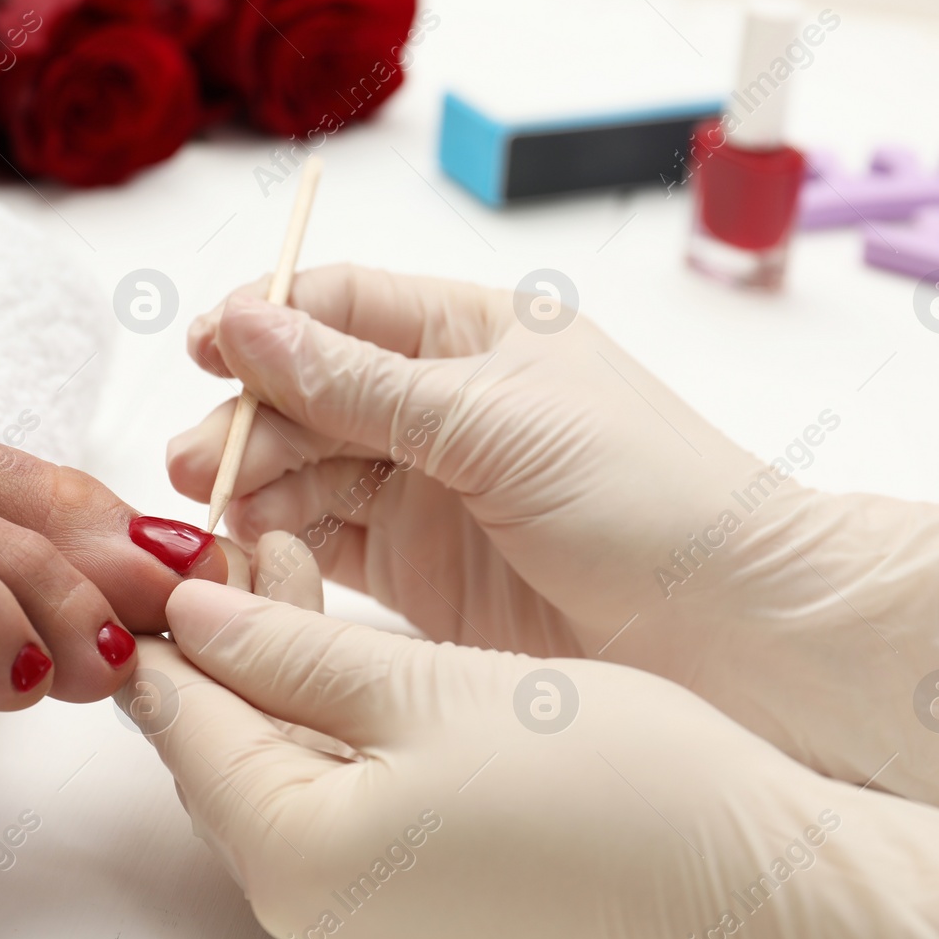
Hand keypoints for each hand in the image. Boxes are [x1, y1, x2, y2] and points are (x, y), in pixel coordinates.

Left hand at [127, 579, 938, 938]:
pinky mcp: (421, 933)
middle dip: (230, 643)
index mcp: (297, 862)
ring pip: (283, 784)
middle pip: (227, 756)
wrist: (768, 898)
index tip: (176, 539)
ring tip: (301, 577)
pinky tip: (356, 667)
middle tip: (250, 538)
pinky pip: (339, 824)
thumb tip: (196, 612)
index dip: (173, 618)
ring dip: (283, 685)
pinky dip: (335, 742)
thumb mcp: (430, 687)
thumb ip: (290, 647)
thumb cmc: (618, 787)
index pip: (183, 722)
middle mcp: (312, 924)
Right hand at [168, 265, 938, 810]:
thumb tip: (247, 321)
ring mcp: (431, 488)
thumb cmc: (649, 499)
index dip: (267, 322)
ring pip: (312, 468)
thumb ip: (360, 384)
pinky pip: (330, 541)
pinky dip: (285, 543)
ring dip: (259, 482)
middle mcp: (445, 404)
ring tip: (218, 510)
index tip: (206, 348)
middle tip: (203, 464)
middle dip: (252, 419)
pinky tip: (253, 550)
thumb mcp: (493, 424)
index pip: (343, 305)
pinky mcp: (422, 569)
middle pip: (312, 392)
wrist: (734, 633)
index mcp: (475, 334)